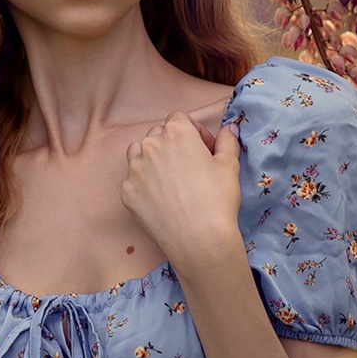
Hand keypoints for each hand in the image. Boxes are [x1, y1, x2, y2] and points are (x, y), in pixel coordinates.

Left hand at [120, 112, 242, 269]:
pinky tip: (161, 200)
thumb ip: (227, 141)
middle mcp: (150, 145)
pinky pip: (133, 180)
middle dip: (173, 145)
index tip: (205, 150)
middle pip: (158, 135)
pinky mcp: (126, 191)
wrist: (198, 238)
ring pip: (139, 153)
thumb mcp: (229, 166)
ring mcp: (134, 168)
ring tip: (171, 179)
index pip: (179, 119)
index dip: (194, 132)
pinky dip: (144, 184)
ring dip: (152, 159)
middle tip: (190, 166)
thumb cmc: (217, 199)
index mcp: (176, 133)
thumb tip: (229, 128)